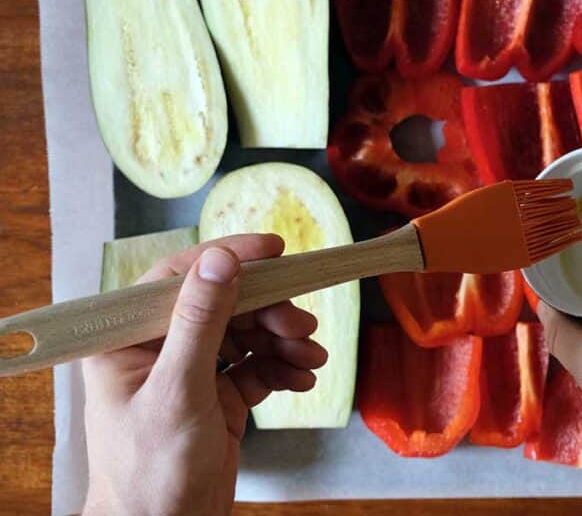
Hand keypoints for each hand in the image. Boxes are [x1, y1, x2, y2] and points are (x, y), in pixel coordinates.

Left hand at [82, 234, 327, 515]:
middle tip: (303, 322)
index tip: (275, 250)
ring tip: (311, 357)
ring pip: (247, 334)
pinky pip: (257, 366)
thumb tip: (220, 260)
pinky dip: (282, 367)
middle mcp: (160, 349)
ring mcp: (192, 373)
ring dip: (283, 340)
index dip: (228, 258)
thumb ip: (200, 322)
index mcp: (130, 340)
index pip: (181, 278)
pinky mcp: (219, 397)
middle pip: (225, 305)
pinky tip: (302, 378)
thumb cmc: (152, 472)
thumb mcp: (179, 390)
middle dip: (269, 311)